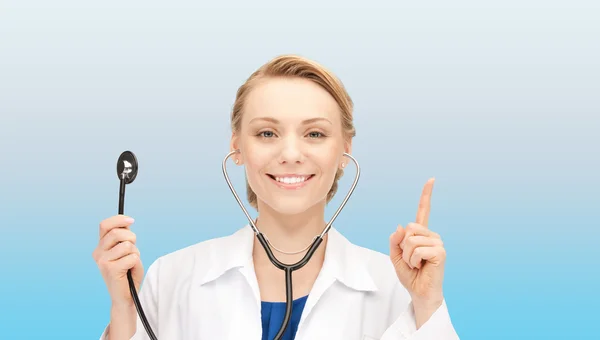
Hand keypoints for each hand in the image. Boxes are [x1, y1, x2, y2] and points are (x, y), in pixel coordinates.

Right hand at [92, 215, 143, 307]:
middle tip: (133, 250)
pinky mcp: (110, 270)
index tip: (131, 220)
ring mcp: (102, 261)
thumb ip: (124, 237)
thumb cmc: (128, 272)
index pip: (104, 225)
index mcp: (100, 246)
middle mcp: (98, 253)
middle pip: (117, 233)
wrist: (125, 297)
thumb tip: (127, 222)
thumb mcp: (126, 250)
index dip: (118, 220)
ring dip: (135, 253)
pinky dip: (136, 263)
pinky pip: (132, 257)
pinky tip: (130, 271)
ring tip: (131, 263)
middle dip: (132, 238)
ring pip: (127, 245)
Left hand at [390, 178, 445, 311]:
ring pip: (411, 240)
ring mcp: (437, 243)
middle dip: (403, 246)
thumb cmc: (411, 275)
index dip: (426, 195)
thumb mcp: (396, 255)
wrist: (419, 292)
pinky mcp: (440, 252)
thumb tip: (401, 226)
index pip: (424, 211)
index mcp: (421, 234)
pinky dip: (414, 260)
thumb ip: (395, 240)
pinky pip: (418, 250)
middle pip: (408, 229)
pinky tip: (421, 266)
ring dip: (408, 256)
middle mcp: (432, 235)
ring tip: (416, 264)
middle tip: (411, 260)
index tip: (431, 179)